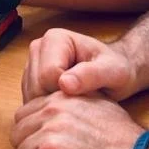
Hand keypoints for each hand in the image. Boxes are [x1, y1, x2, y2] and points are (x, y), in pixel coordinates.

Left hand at [11, 92, 146, 148]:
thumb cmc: (125, 143)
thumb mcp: (96, 108)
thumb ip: (69, 106)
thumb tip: (46, 115)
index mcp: (61, 96)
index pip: (24, 116)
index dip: (37, 136)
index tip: (57, 147)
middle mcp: (52, 109)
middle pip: (18, 135)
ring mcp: (50, 131)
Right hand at [23, 28, 140, 101]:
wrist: (115, 71)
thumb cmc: (117, 68)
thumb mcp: (113, 72)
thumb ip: (91, 75)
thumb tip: (64, 84)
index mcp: (55, 39)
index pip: (47, 76)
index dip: (66, 93)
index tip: (87, 93)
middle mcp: (39, 47)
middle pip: (36, 86)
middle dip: (58, 100)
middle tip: (83, 99)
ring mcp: (32, 63)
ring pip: (31, 96)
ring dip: (52, 106)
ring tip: (76, 100)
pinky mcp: (30, 79)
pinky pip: (32, 101)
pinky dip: (47, 109)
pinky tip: (67, 105)